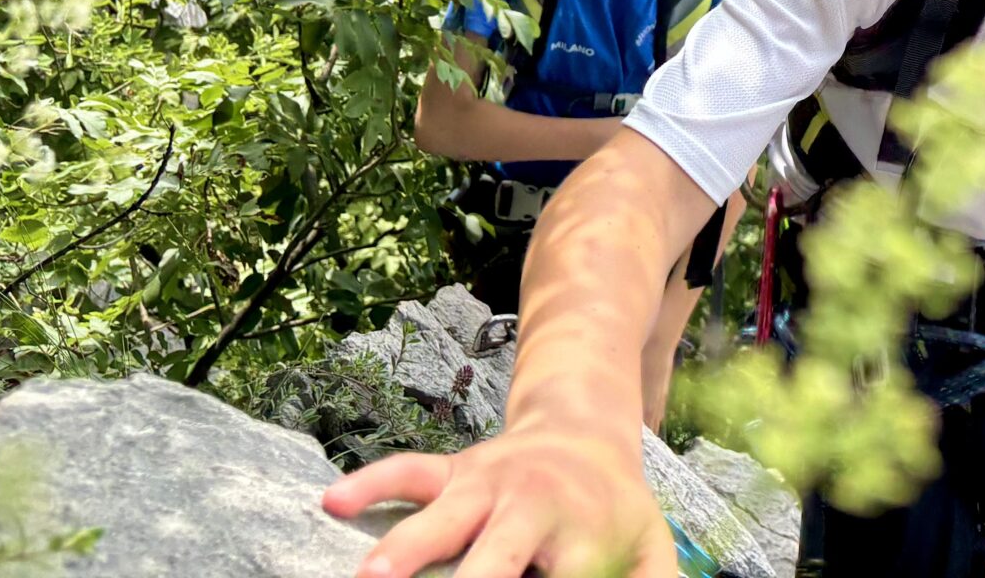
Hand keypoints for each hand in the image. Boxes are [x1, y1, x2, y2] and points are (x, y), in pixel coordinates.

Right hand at [323, 427, 677, 577]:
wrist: (585, 428)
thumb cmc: (613, 509)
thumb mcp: (651, 548)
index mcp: (581, 535)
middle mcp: (531, 506)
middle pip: (495, 556)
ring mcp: (487, 485)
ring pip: (441, 514)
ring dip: (404, 547)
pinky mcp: (454, 469)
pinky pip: (409, 471)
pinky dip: (372, 484)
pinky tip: (333, 502)